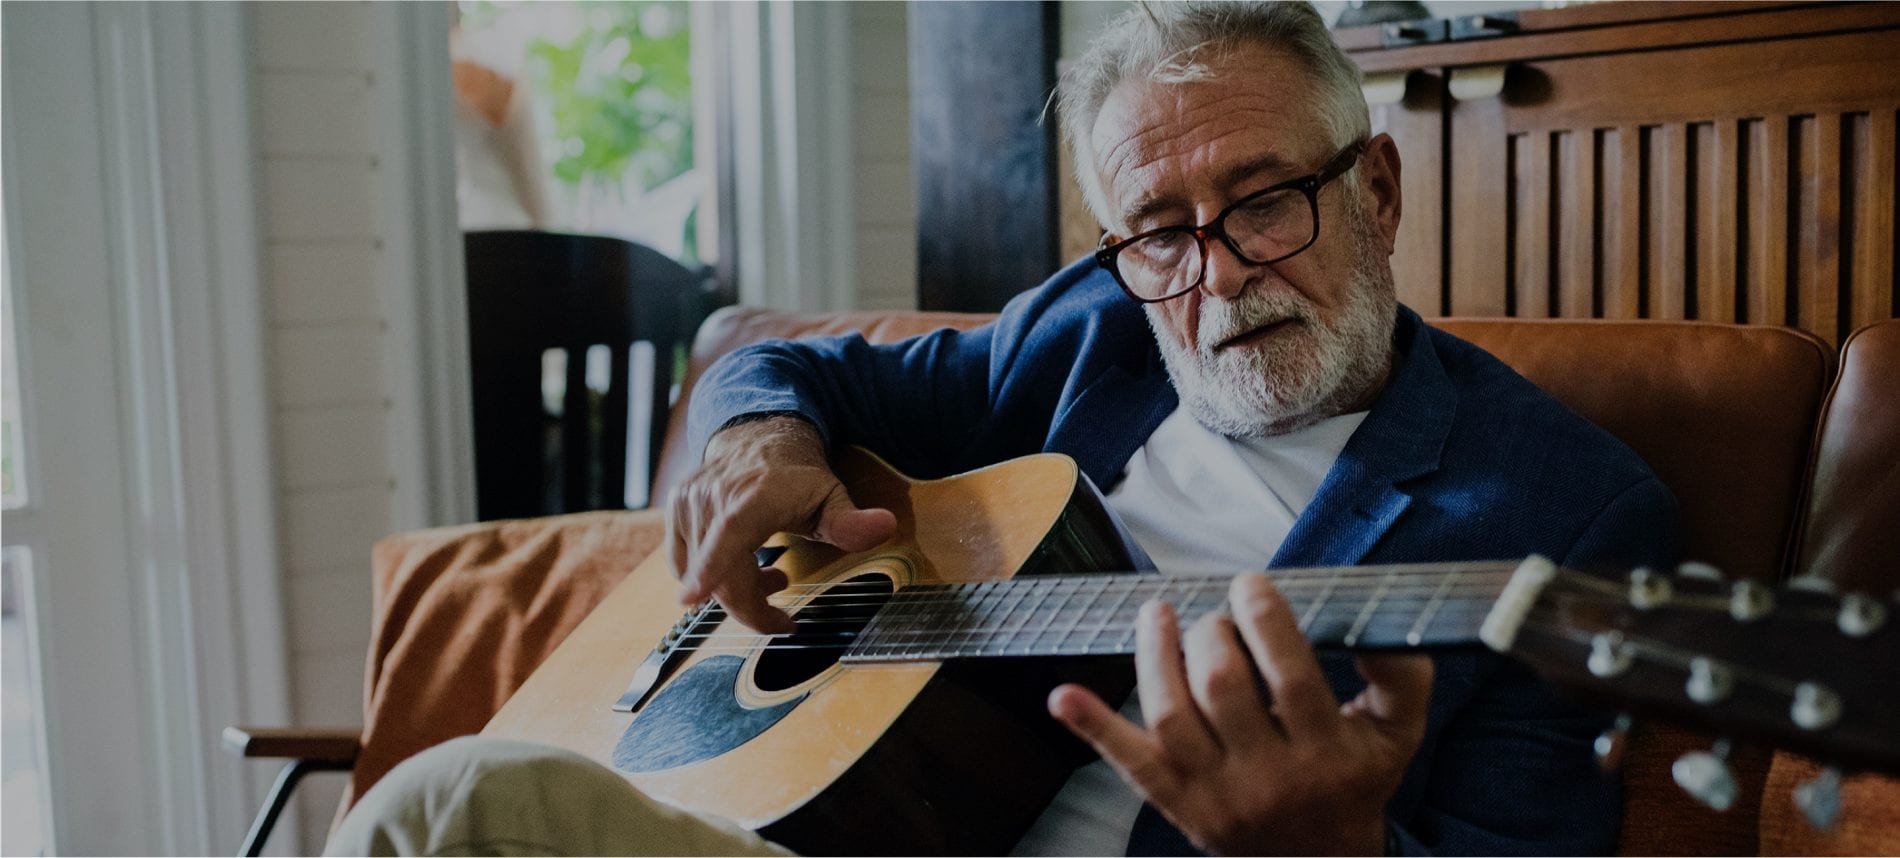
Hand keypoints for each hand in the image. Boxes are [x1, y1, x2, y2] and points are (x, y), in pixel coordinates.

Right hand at [665, 417, 895, 633]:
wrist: (758, 437)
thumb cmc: (796, 473)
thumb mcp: (832, 495)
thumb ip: (852, 520)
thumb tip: (885, 526)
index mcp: (753, 496)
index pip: (729, 534)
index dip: (710, 569)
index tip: (691, 598)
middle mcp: (714, 498)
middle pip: (720, 574)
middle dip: (751, 608)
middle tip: (782, 618)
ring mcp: (689, 505)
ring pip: (701, 574)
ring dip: (736, 590)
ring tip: (771, 576)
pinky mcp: (675, 513)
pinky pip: (684, 564)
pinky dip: (711, 576)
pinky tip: (741, 567)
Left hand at [1048, 573, 1432, 855]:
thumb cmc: (1354, 782)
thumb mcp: (1396, 734)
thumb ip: (1400, 676)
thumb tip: (1377, 623)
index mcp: (1325, 752)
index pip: (1289, 673)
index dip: (1263, 618)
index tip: (1251, 584)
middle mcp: (1269, 777)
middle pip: (1222, 686)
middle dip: (1212, 633)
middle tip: (1216, 617)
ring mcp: (1216, 794)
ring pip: (1171, 716)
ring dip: (1155, 655)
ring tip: (1158, 616)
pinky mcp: (1178, 805)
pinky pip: (1130, 764)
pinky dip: (1093, 728)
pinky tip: (1062, 697)